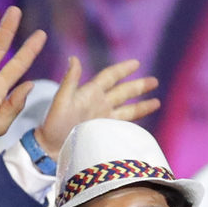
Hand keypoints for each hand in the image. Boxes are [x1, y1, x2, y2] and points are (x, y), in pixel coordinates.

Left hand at [35, 56, 159, 160]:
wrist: (50, 148)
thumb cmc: (53, 123)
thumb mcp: (61, 100)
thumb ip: (70, 80)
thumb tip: (73, 58)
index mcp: (90, 92)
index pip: (110, 76)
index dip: (122, 69)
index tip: (136, 63)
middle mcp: (100, 103)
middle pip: (123, 91)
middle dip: (139, 86)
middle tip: (154, 81)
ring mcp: (103, 118)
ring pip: (128, 109)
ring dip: (142, 105)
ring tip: (157, 102)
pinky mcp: (105, 132)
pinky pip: (124, 125)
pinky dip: (135, 122)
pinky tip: (144, 122)